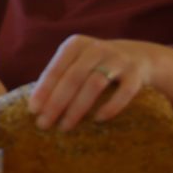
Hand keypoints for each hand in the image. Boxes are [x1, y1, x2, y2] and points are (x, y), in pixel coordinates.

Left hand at [29, 35, 148, 130]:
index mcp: (76, 45)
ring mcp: (119, 60)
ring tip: (65, 127)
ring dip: (77, 108)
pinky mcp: (137, 74)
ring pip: (94, 84)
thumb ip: (58, 77)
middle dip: (56, 103)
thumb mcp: (76, 62)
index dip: (43, 90)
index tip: (33, 110)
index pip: (55, 69)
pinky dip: (110, 106)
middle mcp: (97, 49)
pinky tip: (97, 119)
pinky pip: (124, 92)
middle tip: (44, 124)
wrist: (139, 56)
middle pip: (72, 78)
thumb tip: (35, 107)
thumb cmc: (95, 65)